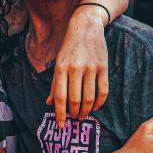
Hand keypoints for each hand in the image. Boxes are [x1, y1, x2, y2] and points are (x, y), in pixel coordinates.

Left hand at [51, 8, 111, 125]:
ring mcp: (91, 68)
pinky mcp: (104, 67)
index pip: (60, 97)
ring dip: (86, 110)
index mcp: (61, 69)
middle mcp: (75, 69)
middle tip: (74, 119)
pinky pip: (103, 90)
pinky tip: (96, 107)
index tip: (61, 126)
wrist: (86, 27)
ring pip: (90, 97)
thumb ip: (54, 84)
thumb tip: (49, 103)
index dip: (60, 114)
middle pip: (75, 99)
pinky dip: (100, 102)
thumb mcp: (57, 63)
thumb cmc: (69, 47)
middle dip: (74, 113)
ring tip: (83, 115)